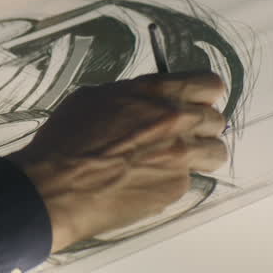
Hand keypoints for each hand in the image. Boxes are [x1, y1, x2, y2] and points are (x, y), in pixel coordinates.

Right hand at [6, 71, 228, 253]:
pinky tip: (145, 182)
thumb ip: (133, 97)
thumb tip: (147, 101)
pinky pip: (189, 180)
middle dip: (200, 126)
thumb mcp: (94, 98)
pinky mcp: (175, 188)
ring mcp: (180, 156)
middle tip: (178, 134)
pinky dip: (172, 180)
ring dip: (199, 155)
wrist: (56, 186)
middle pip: (216, 119)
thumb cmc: (66, 141)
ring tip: (171, 161)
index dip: (204, 94)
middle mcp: (175, 121)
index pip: (209, 84)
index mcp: (155, 92)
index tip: (196, 101)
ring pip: (216, 152)